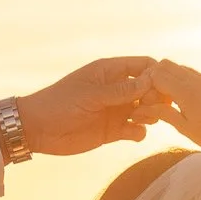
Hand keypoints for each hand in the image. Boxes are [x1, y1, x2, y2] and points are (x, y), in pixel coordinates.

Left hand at [11, 57, 167, 155]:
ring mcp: (116, 110)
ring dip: (150, 115)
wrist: (38, 129)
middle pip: (150, 89)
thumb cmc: (59, 104)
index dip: (156, 74)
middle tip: (148, 107)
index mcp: (110, 71)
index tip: (162, 87)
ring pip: (146, 110)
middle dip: (155, 97)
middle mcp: (116, 90)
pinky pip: (136, 130)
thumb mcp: (91, 95)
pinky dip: (139, 132)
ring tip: (139, 119)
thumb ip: (120, 91)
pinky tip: (132, 133)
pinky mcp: (113, 130)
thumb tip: (150, 81)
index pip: (143, 66)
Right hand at [147, 61, 200, 176]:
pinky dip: (189, 83)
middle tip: (157, 97)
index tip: (148, 101)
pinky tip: (192, 103)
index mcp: (187, 91)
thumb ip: (163, 112)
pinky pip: (199, 77)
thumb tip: (142, 107)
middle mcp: (199, 79)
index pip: (158, 74)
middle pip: (168, 65)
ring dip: (174, 80)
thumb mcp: (184, 127)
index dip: (148, 86)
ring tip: (174, 101)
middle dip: (158, 78)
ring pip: (184, 69)